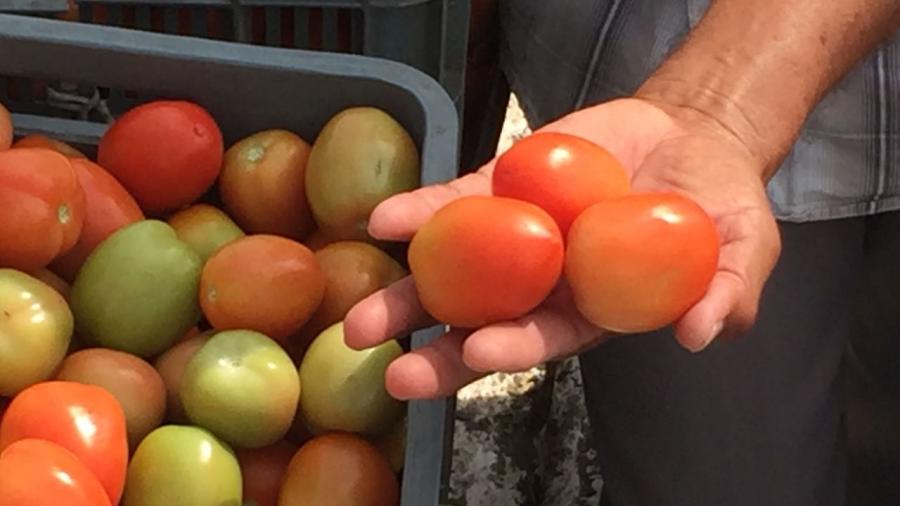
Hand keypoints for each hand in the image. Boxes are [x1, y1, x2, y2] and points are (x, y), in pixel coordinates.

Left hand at [344, 97, 780, 399]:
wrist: (692, 135)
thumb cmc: (719, 203)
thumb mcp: (744, 246)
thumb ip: (728, 291)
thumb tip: (704, 336)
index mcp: (593, 308)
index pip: (546, 338)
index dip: (512, 348)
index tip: (479, 352)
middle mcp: (545, 281)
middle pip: (484, 321)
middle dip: (438, 351)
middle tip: (394, 371)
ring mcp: (518, 234)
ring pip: (455, 270)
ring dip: (408, 292)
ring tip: (360, 319)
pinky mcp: (503, 186)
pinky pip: (456, 201)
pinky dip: (421, 213)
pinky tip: (384, 222)